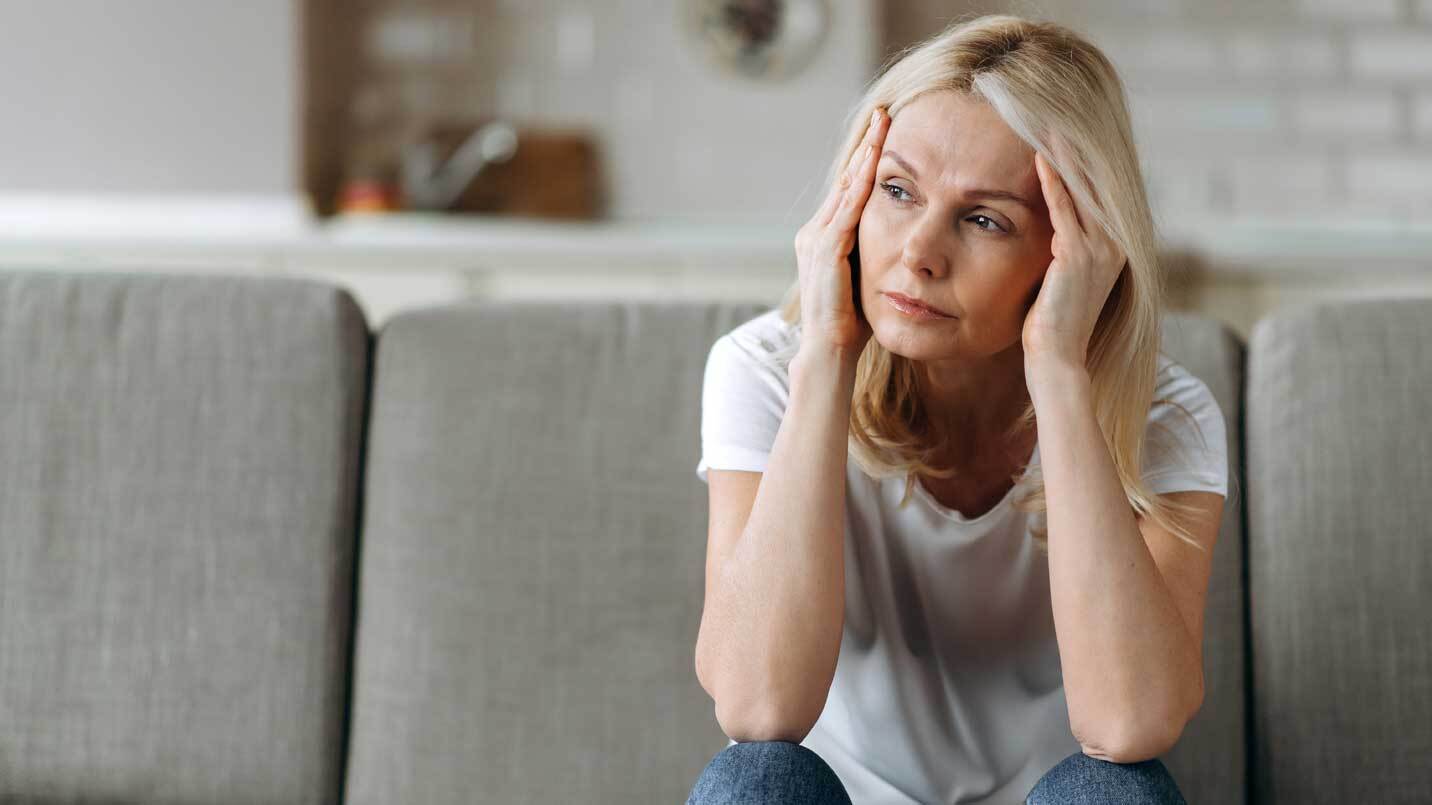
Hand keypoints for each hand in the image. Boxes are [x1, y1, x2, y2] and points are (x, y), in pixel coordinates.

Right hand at [793, 106, 888, 358]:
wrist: (829, 352)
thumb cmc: (853, 325)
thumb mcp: (868, 279)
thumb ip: (878, 255)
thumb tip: (906, 242)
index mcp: (824, 238)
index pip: (849, 190)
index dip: (866, 160)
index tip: (885, 131)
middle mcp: (815, 232)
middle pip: (846, 179)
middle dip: (866, 145)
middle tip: (884, 112)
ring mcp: (816, 239)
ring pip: (846, 187)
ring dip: (865, 154)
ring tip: (882, 124)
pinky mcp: (825, 251)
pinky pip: (847, 210)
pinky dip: (862, 183)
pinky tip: (876, 162)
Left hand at [1022, 133, 1127, 372]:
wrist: (1057, 359)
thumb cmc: (1052, 324)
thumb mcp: (1063, 279)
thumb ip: (1064, 250)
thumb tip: (1055, 231)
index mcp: (1113, 247)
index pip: (1096, 191)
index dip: (1081, 158)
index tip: (1063, 127)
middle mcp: (1113, 243)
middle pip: (1093, 181)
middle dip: (1074, 145)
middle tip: (1056, 110)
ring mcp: (1099, 248)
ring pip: (1080, 188)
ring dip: (1063, 154)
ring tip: (1047, 121)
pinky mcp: (1077, 256)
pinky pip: (1063, 209)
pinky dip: (1052, 181)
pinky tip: (1040, 155)